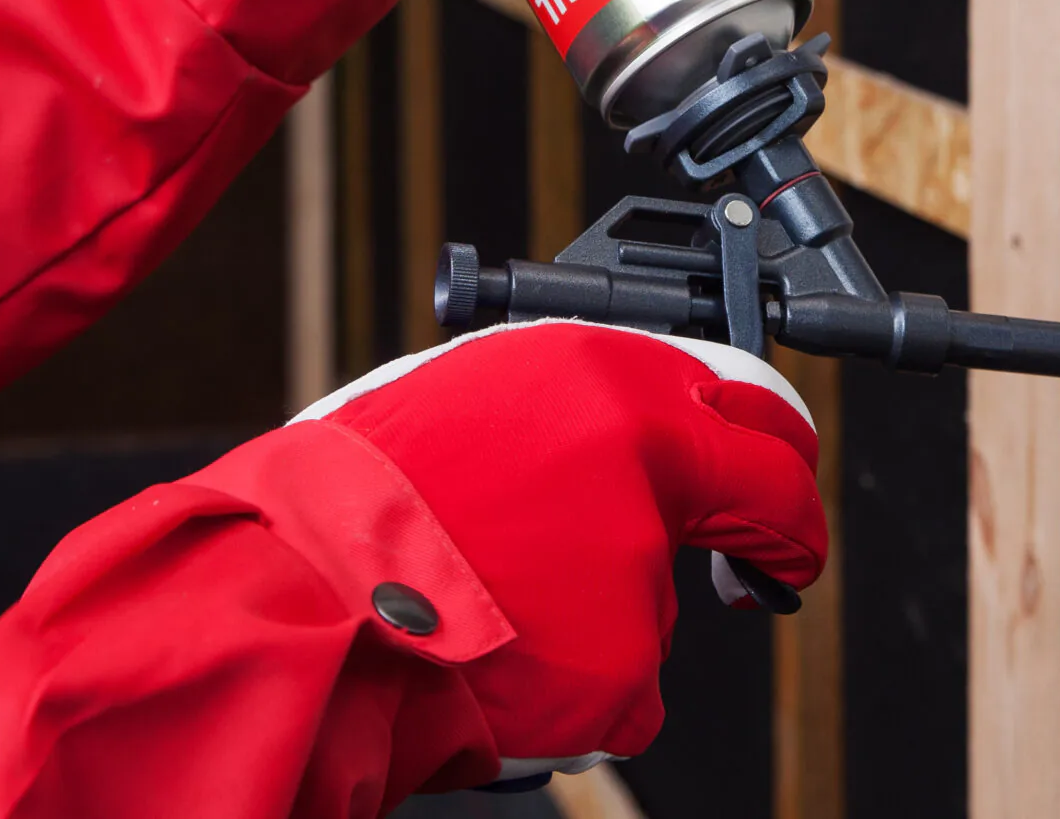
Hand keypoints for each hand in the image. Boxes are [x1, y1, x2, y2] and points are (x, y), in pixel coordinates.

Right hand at [0, 321, 820, 818]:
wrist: (275, 606)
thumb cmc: (345, 502)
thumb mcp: (468, 401)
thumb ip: (575, 412)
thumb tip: (646, 431)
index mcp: (601, 372)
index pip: (753, 397)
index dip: (779, 442)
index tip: (784, 469)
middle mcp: (640, 457)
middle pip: (772, 492)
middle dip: (776, 535)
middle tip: (764, 564)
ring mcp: (638, 570)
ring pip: (659, 604)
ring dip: (604, 615)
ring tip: (484, 603)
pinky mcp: (621, 671)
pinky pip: (615, 688)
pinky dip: (567, 687)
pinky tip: (484, 660)